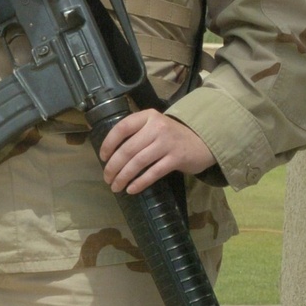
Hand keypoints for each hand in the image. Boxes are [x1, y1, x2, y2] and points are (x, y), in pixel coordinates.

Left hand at [99, 109, 215, 194]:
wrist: (202, 142)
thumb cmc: (171, 136)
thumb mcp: (154, 126)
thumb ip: (136, 133)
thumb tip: (111, 154)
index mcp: (148, 116)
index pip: (122, 128)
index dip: (109, 144)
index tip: (103, 157)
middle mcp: (157, 127)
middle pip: (128, 149)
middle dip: (113, 166)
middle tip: (107, 178)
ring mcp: (167, 143)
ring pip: (138, 162)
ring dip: (123, 177)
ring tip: (116, 186)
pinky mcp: (176, 158)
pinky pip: (153, 173)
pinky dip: (140, 183)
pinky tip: (131, 189)